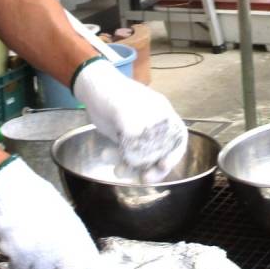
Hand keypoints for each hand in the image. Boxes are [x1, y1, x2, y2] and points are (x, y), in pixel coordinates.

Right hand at [0, 156, 100, 268]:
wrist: (14, 190)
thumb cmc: (42, 203)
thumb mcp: (69, 220)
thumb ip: (77, 245)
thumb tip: (87, 268)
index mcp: (74, 240)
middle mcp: (57, 251)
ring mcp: (36, 255)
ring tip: (27, 250)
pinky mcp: (16, 255)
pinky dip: (15, 260)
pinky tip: (16, 242)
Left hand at [72, 58, 187, 182]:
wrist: (91, 90)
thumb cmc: (111, 92)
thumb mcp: (123, 107)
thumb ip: (132, 127)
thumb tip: (137, 150)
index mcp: (162, 113)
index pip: (178, 136)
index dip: (175, 153)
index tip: (164, 165)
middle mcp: (155, 125)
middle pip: (163, 151)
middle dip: (154, 167)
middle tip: (145, 178)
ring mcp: (140, 133)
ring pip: (144, 156)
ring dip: (134, 167)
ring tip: (120, 172)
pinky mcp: (126, 139)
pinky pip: (128, 155)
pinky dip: (120, 160)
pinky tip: (107, 158)